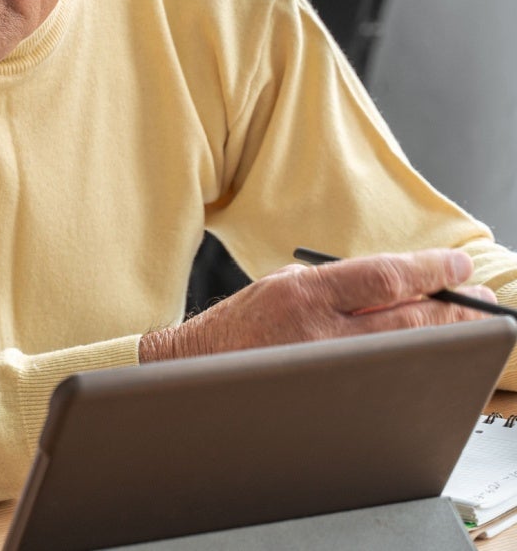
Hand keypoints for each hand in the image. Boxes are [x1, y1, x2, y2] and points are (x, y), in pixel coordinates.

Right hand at [140, 248, 497, 360]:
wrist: (192, 372)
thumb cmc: (235, 329)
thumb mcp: (279, 285)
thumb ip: (333, 286)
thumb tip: (397, 289)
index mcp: (302, 292)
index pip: (383, 276)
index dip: (429, 271)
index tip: (457, 268)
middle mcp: (315, 332)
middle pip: (406, 319)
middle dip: (450, 309)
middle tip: (478, 300)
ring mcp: (324, 371)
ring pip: (404, 354)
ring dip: (442, 340)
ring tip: (466, 329)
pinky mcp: (326, 401)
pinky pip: (385, 383)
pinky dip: (414, 371)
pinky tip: (432, 362)